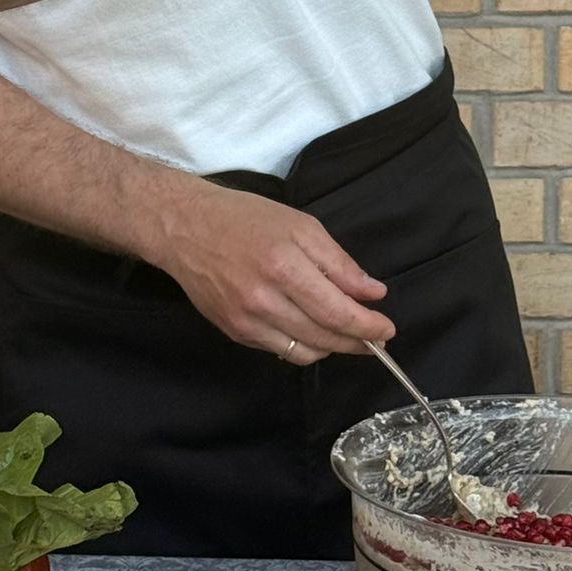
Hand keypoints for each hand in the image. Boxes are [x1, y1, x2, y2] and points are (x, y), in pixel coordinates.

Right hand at [159, 184, 393, 362]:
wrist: (185, 227)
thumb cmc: (245, 218)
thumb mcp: (300, 226)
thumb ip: (339, 263)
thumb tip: (373, 293)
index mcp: (284, 267)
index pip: (337, 312)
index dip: (368, 327)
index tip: (387, 330)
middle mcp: (264, 300)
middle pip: (324, 337)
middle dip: (356, 342)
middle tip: (375, 337)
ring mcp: (246, 321)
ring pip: (304, 352)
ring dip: (331, 347)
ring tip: (344, 333)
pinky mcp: (234, 332)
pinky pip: (279, 350)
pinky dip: (303, 345)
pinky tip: (310, 329)